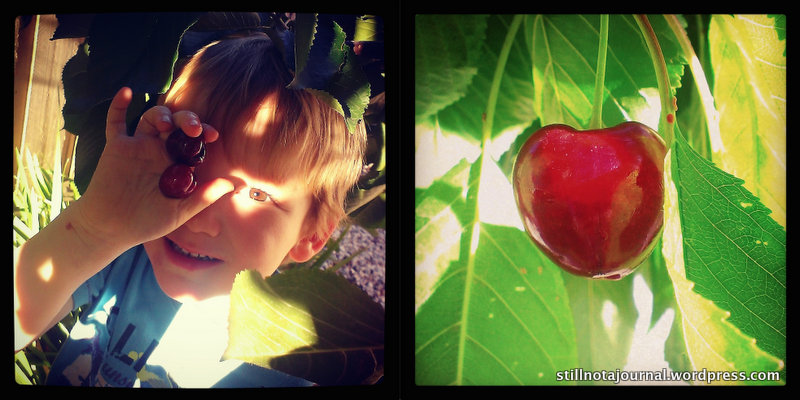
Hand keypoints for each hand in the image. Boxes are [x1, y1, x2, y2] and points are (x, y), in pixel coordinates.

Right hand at [72, 87, 233, 249]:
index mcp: (177, 163)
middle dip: (187, 120)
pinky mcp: (116, 147)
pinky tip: (126, 92)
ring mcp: (138, 146)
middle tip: (194, 129)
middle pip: (176, 125)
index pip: (194, 142)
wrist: (111, 229)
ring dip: (161, 114)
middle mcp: (159, 150)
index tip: (212, 135)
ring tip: (167, 124)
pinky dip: (119, 105)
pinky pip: (115, 122)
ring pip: (151, 119)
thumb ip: (203, 197)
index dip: (204, 134)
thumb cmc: (147, 223)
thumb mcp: (180, 212)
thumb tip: (232, 183)